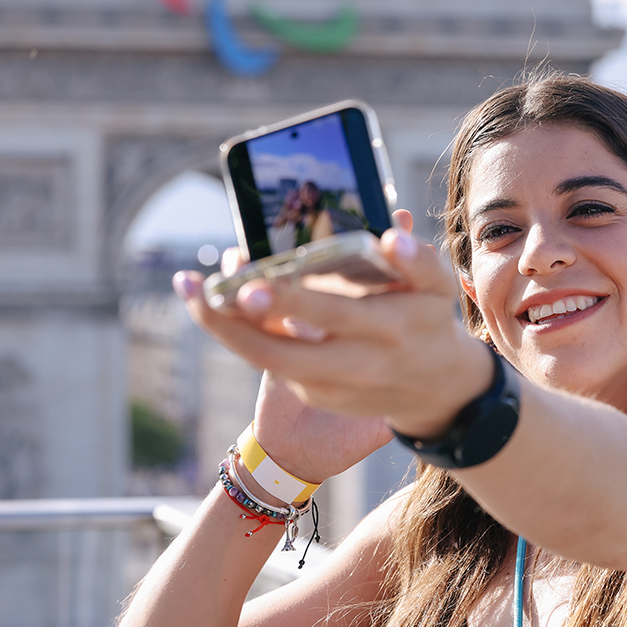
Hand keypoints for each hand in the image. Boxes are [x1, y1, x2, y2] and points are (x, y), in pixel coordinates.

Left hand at [173, 211, 491, 480]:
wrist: (434, 391)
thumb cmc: (429, 322)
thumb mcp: (437, 289)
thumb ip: (418, 260)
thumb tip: (393, 232)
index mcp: (386, 331)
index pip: (332, 315)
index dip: (290, 301)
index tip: (252, 282)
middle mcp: (355, 365)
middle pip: (281, 352)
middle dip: (235, 322)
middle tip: (201, 288)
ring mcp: (329, 386)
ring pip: (266, 361)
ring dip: (223, 328)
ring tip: (189, 288)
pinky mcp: (315, 394)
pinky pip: (270, 362)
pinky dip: (239, 332)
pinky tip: (215, 302)